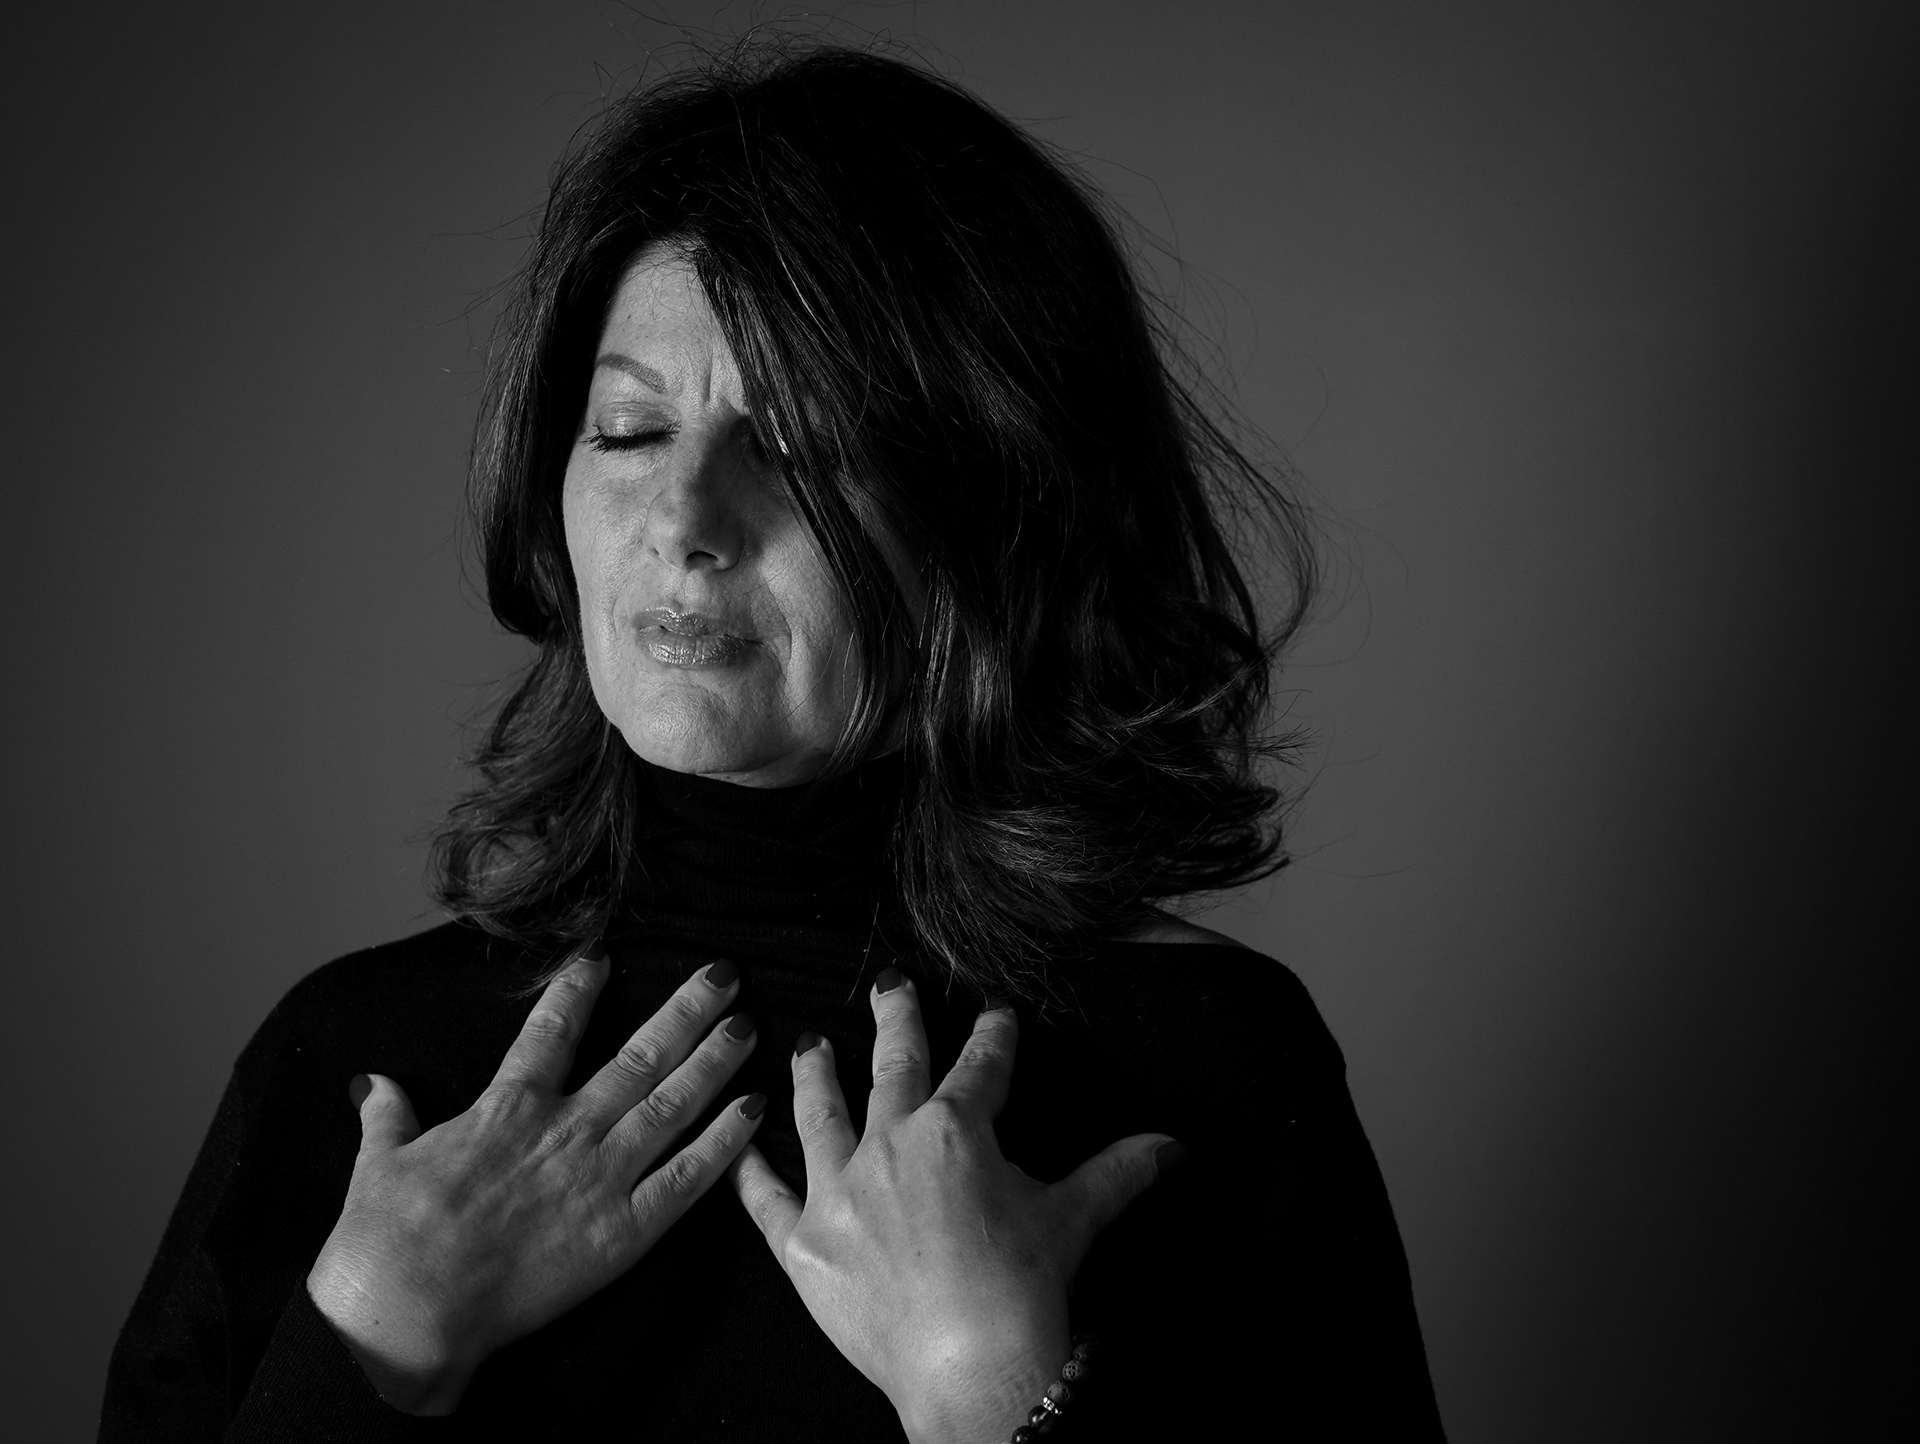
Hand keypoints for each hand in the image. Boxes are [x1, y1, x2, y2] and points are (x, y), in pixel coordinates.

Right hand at [306, 946, 763, 1413]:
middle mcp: (565, 1131)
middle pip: (640, 1056)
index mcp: (506, 1109)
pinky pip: (686, 1180)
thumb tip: (369, 1083)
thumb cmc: (384, 1240)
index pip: (551, 1032)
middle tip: (725, 976)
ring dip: (714, 1063)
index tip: (605, 956)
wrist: (407, 1312)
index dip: (579, 990)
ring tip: (747, 1026)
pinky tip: (751, 1112)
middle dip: (686, 1011)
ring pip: (672, 1104)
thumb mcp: (379, 1162)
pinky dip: (723, 1144)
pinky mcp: (621, 1233)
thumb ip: (388, 1116)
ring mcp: (599, 1179)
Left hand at [729, 968, 1177, 1443]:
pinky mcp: (803, 1244)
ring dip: (814, 1074)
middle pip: (891, 1067)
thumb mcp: (1074, 1217)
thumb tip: (1173, 1146)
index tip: (993, 1014)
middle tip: (889, 986)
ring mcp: (838, 1192)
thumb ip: (1118, 1171)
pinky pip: (765, 1200)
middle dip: (895, 1021)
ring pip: (818, 1115)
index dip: (991, 1037)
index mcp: (956, 1130)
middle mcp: (888, 1146)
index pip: (980, 1068)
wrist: (969, 1368)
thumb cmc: (1022, 1290)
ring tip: (809, 1045)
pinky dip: (750, 1171)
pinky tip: (739, 1145)